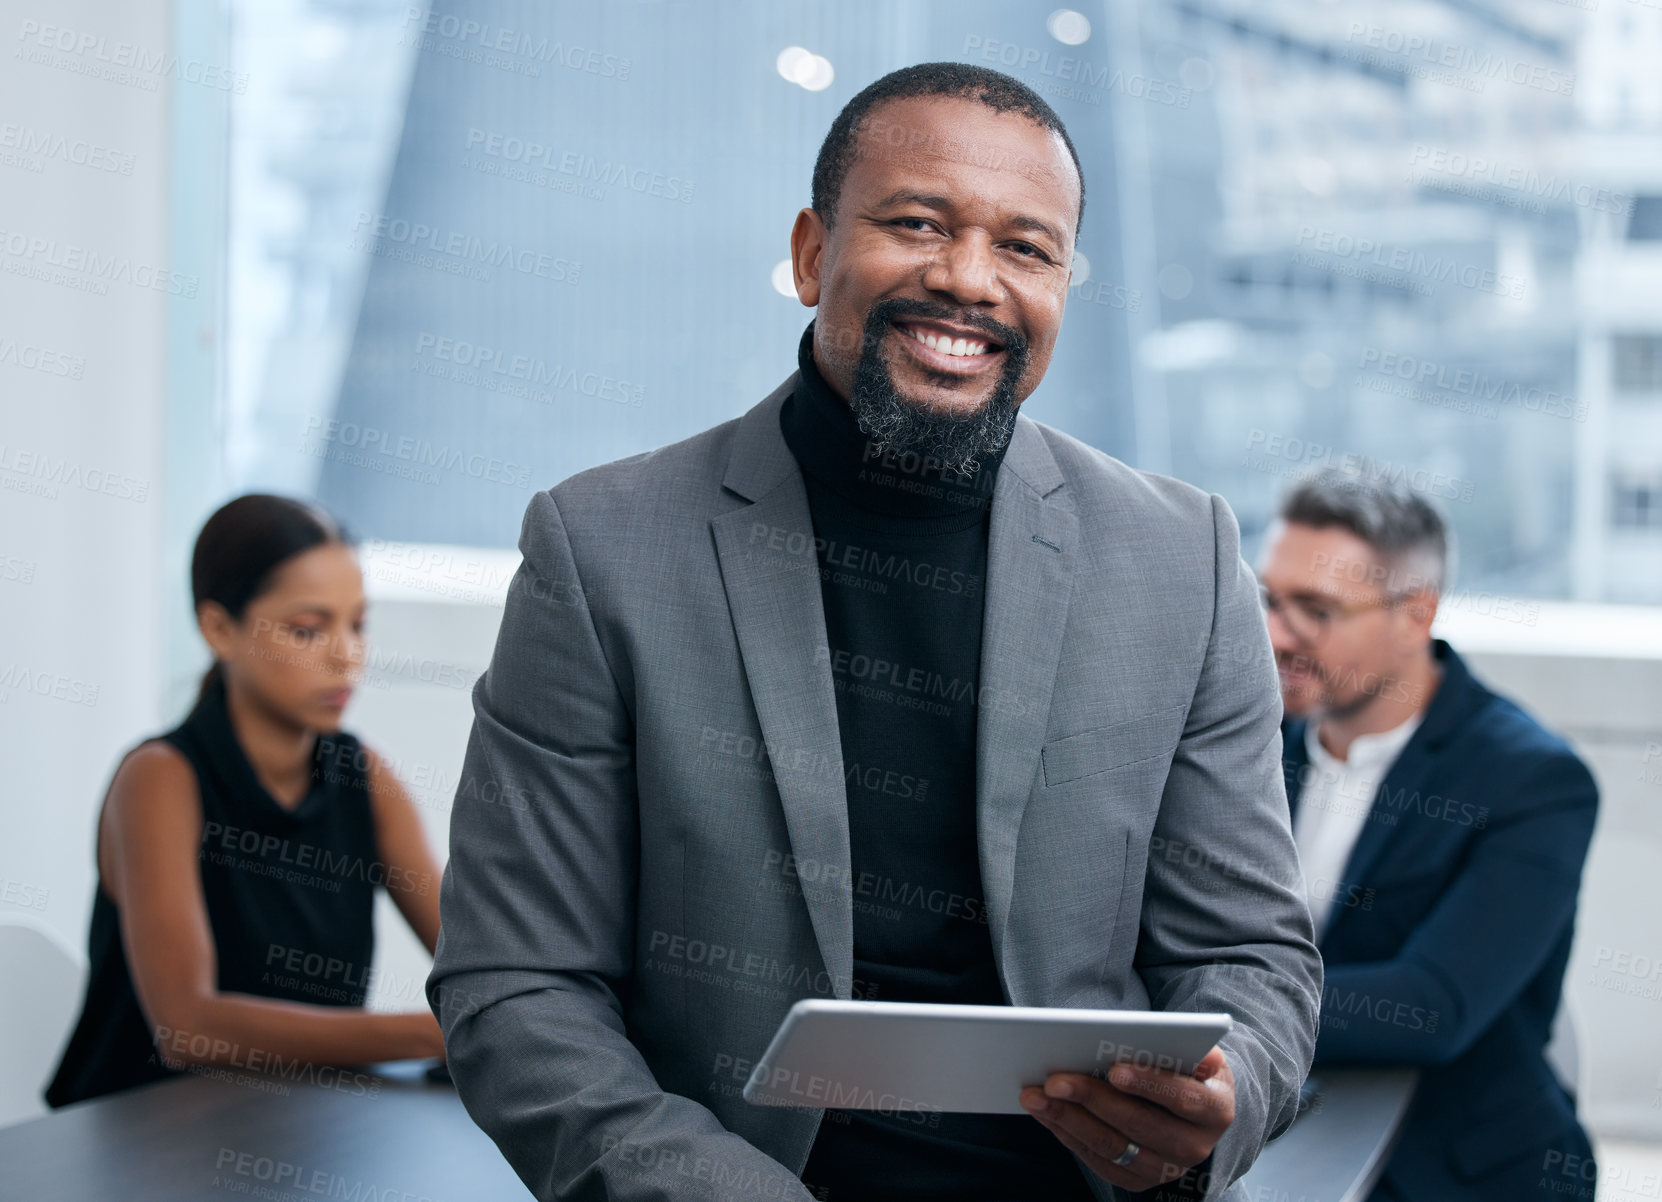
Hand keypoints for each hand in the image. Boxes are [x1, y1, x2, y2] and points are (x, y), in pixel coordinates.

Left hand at [1019, 1045, 1234, 1193]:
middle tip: (1054, 1079)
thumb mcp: (1199, 1052)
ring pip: (1111, 1146)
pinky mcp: (1137, 1179)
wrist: (1198, 1109)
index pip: (1182, 1098)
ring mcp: (1164, 1168)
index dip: (1149, 1084)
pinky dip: (1067, 1134)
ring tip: (1035, 1095)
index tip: (1114, 1069)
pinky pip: (1097, 1160)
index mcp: (1215, 1110)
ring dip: (1067, 1119)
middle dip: (1092, 1099)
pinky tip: (1044, 1112)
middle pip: (1137, 1125)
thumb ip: (1184, 1044)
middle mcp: (1194, 1147)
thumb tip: (1167, 1034)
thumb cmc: (1190, 1069)